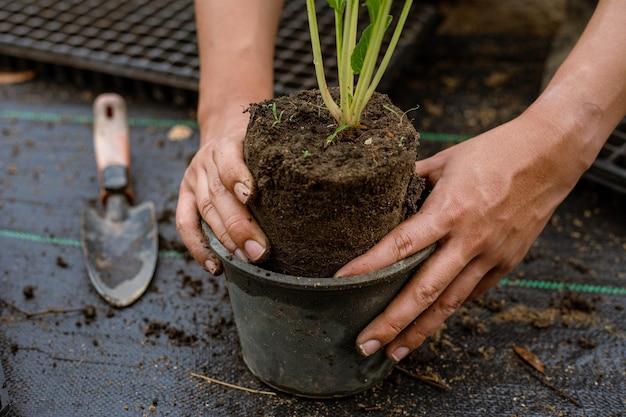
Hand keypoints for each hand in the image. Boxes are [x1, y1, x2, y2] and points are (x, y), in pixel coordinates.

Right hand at [176, 114, 268, 274]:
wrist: (224, 131)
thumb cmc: (256, 144)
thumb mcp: (266, 141)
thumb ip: (279, 160)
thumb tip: (309, 192)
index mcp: (227, 143)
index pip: (228, 160)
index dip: (237, 177)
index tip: (251, 196)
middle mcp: (206, 160)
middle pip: (218, 194)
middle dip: (239, 226)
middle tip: (260, 251)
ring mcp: (193, 179)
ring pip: (205, 211)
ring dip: (225, 240)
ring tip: (246, 259)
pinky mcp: (184, 196)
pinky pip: (185, 224)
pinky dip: (199, 248)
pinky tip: (216, 267)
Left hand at [336, 113, 581, 361]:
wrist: (550, 156)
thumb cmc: (493, 152)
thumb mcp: (445, 160)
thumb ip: (413, 182)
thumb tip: (385, 196)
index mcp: (449, 210)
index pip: (400, 245)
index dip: (368, 266)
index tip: (341, 283)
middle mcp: (469, 240)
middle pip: (424, 291)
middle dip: (392, 322)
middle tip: (364, 345)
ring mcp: (491, 255)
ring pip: (450, 303)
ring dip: (420, 331)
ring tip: (394, 353)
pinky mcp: (507, 262)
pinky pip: (473, 292)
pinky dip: (450, 307)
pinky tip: (430, 321)